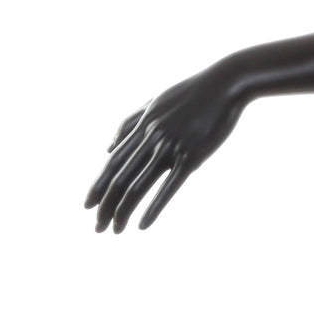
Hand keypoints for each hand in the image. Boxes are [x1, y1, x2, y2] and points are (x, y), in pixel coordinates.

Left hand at [84, 62, 245, 231]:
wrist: (226, 82)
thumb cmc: (194, 92)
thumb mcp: (156, 101)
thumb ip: (130, 122)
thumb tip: (108, 148)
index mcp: (143, 125)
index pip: (112, 162)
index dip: (97, 186)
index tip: (87, 206)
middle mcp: (151, 137)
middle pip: (119, 178)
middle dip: (104, 206)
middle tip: (96, 228)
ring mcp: (171, 146)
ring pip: (138, 185)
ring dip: (123, 211)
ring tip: (115, 230)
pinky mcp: (192, 156)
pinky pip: (168, 187)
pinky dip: (153, 208)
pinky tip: (143, 225)